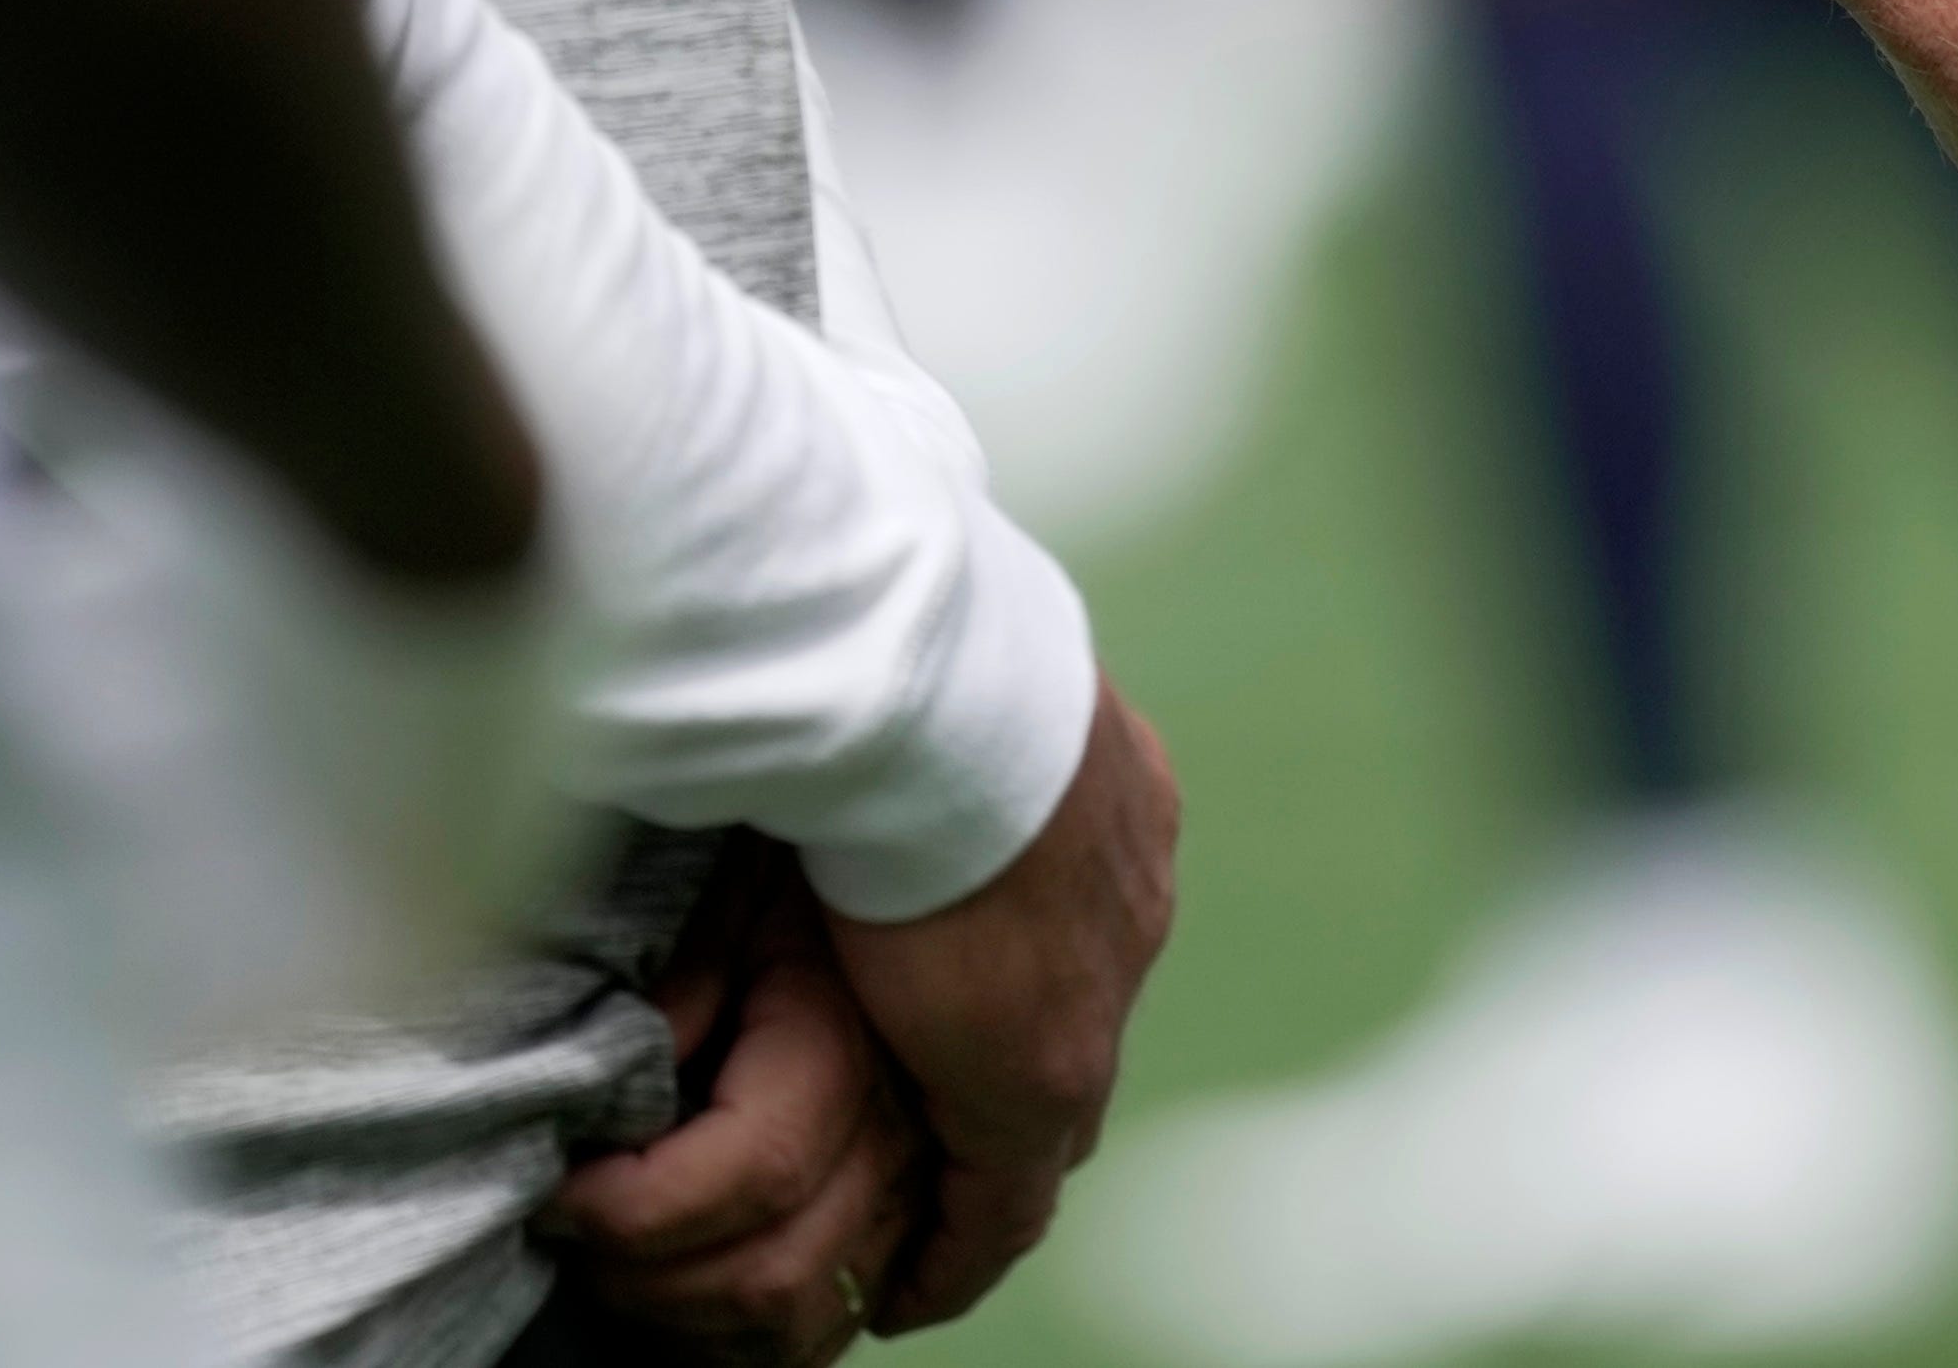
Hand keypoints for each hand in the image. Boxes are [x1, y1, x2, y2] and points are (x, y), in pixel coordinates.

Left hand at [547, 851, 929, 1362]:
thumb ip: (681, 986)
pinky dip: (760, 1341)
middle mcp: (899, 1135)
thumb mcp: (734, 898)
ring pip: (808, 1319)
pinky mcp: (914, 1208)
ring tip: (622, 1272)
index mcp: (847, 1052)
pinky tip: (693, 1309)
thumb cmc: (811, 867)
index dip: (632, 1209)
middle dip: (649, 1281)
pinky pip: (843, 1317)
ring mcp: (916, 1182)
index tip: (558, 1194)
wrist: (926, 850)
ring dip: (697, 1326)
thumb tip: (619, 1094)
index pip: (747, 1176)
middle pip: (773, 1276)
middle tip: (575, 1238)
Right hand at [812, 680, 1185, 1327]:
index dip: (1018, 978)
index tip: (969, 1011)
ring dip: (989, 1171)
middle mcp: (1130, 896)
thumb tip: (827, 738)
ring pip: (1051, 1115)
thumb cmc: (902, 667)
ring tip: (927, 1234)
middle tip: (946, 1140)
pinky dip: (960, 1249)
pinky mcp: (1042, 1072)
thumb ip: (908, 737)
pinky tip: (909, 1291)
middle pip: (1077, 1016)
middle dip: (1014, 1076)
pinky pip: (1007, 1197)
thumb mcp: (924, 700)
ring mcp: (1100, 988)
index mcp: (1108, 796)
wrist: (939, 703)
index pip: (1078, 921)